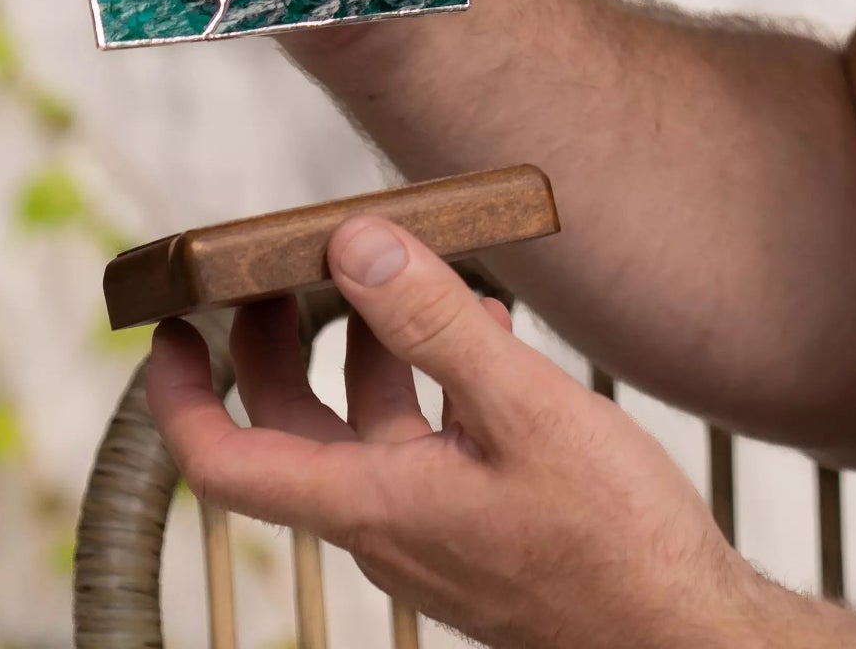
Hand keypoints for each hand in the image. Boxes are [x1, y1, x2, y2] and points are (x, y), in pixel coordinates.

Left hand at [147, 218, 770, 648]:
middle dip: (270, 345)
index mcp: (373, 506)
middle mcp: (386, 525)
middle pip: (290, 432)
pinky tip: (483, 325)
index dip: (180, 395)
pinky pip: (424, 442)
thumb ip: (436, 327)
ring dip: (364, 348)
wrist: (688, 641)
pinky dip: (431, 377)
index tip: (168, 326)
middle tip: (275, 267)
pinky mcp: (478, 527)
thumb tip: (356, 247)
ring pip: (363, 430)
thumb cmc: (616, 547)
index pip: (227, 462)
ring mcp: (433, 530)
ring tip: (398, 269)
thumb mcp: (525, 413)